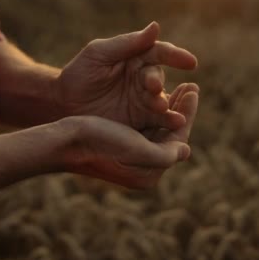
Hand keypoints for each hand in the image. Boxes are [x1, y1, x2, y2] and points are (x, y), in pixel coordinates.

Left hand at [55, 22, 196, 130]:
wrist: (62, 105)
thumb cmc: (79, 74)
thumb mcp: (98, 54)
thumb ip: (127, 43)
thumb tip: (156, 27)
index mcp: (137, 57)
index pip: (159, 53)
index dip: (175, 56)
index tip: (190, 62)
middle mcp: (144, 78)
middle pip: (159, 77)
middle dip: (157, 81)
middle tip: (152, 86)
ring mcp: (144, 101)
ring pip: (161, 100)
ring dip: (166, 104)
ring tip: (164, 108)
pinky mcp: (141, 121)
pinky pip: (157, 122)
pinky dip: (167, 122)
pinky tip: (174, 124)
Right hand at [59, 83, 198, 188]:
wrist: (64, 140)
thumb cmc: (99, 141)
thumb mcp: (137, 149)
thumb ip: (166, 153)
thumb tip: (186, 151)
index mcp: (150, 173)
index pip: (178, 140)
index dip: (187, 113)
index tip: (194, 89)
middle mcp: (144, 169)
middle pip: (171, 135)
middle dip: (181, 108)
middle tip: (191, 85)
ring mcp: (133, 159)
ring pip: (160, 128)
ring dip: (170, 106)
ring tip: (180, 87)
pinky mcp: (123, 147)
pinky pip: (147, 127)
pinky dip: (155, 110)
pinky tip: (159, 94)